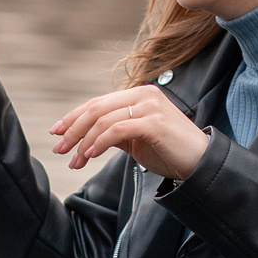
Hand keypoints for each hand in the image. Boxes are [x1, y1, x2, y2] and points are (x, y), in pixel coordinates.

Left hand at [50, 85, 209, 178]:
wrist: (201, 163)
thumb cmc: (169, 152)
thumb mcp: (136, 139)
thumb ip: (114, 132)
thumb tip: (85, 139)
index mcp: (138, 94)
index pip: (98, 103)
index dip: (73, 116)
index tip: (56, 132)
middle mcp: (143, 95)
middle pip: (96, 108)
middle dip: (72, 129)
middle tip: (58, 148)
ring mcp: (150, 106)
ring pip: (103, 120)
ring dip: (83, 142)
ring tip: (75, 160)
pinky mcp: (154, 122)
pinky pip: (117, 130)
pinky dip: (99, 142)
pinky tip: (90, 155)